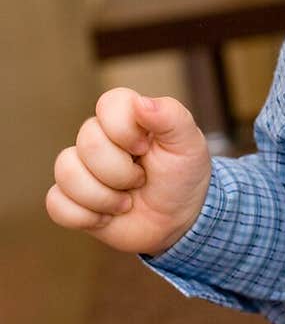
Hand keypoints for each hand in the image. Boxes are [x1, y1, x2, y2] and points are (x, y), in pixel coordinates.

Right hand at [47, 89, 212, 254]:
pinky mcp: (71, 199)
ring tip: (125, 203)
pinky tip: (106, 218)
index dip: (124, 130)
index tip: (145, 149)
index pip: (107, 104)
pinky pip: (56, 203)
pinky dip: (85, 217)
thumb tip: (141, 102)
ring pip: (66, 172)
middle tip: (141, 181)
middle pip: (88, 143)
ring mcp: (82, 168)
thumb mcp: (188, 145)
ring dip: (103, 197)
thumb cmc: (183, 176)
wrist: (178, 221)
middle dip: (121, 172)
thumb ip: (171, 117)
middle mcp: (99, 138)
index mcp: (127, 117)